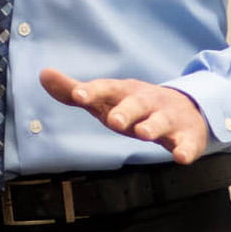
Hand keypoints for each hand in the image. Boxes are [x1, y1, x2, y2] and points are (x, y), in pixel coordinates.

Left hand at [38, 70, 209, 164]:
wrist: (186, 109)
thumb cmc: (134, 106)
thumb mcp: (105, 99)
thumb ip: (74, 91)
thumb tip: (43, 74)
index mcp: (125, 92)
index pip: (107, 88)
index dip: (93, 91)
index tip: (78, 95)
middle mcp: (147, 102)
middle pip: (135, 103)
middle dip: (125, 111)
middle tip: (114, 121)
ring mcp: (168, 118)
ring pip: (161, 121)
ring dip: (152, 126)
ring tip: (143, 134)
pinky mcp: (186, 136)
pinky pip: (187, 143)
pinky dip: (185, 149)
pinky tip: (181, 157)